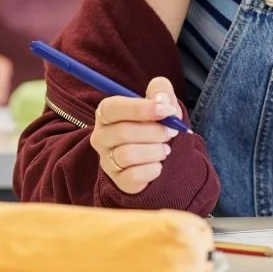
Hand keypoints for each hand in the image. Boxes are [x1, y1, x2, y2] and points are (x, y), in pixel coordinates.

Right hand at [90, 76, 181, 193]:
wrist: (160, 153)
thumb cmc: (155, 123)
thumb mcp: (161, 101)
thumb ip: (161, 91)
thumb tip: (161, 99)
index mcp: (106, 113)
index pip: (114, 107)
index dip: (141, 108)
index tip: (167, 110)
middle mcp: (101, 136)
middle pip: (122, 132)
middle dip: (154, 131)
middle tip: (171, 132)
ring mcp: (107, 160)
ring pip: (127, 155)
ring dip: (154, 151)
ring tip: (165, 149)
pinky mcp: (118, 180)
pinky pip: (133, 176)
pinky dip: (152, 170)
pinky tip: (158, 165)